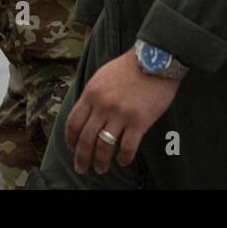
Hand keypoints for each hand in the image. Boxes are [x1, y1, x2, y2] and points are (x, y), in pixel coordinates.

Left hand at [65, 48, 179, 174]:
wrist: (156, 59)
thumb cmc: (128, 67)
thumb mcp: (102, 76)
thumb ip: (92, 95)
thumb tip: (84, 115)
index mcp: (91, 93)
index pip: (73, 123)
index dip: (70, 140)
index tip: (72, 149)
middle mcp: (103, 105)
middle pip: (86, 139)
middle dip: (82, 157)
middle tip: (81, 168)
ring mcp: (121, 114)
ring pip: (105, 146)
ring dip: (101, 161)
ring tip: (101, 168)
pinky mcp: (140, 121)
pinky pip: (128, 147)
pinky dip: (124, 158)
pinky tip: (122, 161)